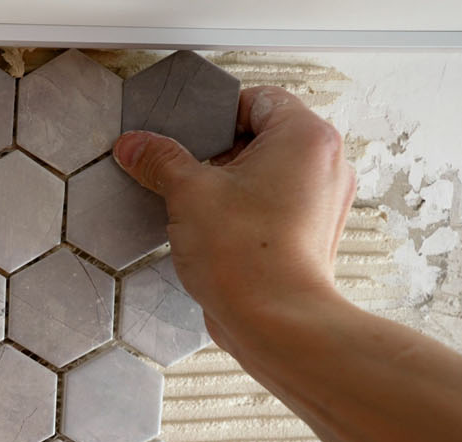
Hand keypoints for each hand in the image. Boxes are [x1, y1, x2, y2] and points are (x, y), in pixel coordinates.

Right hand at [113, 86, 357, 346]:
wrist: (275, 322)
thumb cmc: (247, 256)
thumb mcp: (188, 194)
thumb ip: (160, 160)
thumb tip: (137, 145)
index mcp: (305, 136)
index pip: (258, 98)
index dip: (214, 113)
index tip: (184, 134)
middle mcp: (325, 164)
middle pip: (264, 136)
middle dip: (218, 152)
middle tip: (184, 171)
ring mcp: (323, 201)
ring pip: (269, 173)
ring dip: (231, 183)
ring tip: (198, 206)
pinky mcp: (311, 234)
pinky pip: (276, 205)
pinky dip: (246, 210)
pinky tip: (216, 230)